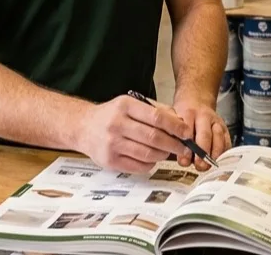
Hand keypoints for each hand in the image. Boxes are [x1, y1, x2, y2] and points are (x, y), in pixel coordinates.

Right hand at [77, 95, 191, 173]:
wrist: (83, 127)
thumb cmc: (111, 115)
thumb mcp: (131, 104)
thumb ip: (156, 110)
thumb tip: (180, 122)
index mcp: (125, 106)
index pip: (156, 117)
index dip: (175, 126)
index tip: (187, 133)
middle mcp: (117, 124)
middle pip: (154, 137)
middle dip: (174, 144)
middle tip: (184, 148)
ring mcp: (112, 144)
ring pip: (147, 154)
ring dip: (163, 155)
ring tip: (167, 152)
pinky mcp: (109, 161)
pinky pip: (138, 166)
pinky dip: (150, 164)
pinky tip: (151, 158)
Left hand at [173, 96, 230, 171]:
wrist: (196, 102)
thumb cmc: (183, 117)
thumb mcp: (175, 123)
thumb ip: (177, 139)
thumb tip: (183, 160)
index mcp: (188, 113)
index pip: (187, 129)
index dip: (186, 146)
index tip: (184, 159)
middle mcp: (204, 116)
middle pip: (205, 133)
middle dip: (202, 151)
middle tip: (199, 164)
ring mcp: (216, 121)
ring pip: (218, 137)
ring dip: (214, 153)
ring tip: (208, 165)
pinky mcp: (225, 128)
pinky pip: (227, 141)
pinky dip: (223, 153)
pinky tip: (217, 161)